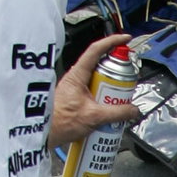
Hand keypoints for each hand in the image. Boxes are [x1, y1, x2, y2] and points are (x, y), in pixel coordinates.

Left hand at [49, 31, 134, 147]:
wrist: (44, 135)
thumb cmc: (58, 122)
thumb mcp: (93, 117)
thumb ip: (117, 113)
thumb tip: (133, 110)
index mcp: (77, 75)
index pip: (96, 50)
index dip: (112, 42)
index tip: (125, 40)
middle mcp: (76, 79)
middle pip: (101, 67)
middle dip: (116, 75)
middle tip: (125, 84)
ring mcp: (76, 89)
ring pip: (99, 83)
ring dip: (110, 91)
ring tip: (117, 104)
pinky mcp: (76, 100)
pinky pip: (94, 95)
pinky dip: (103, 102)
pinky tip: (107, 114)